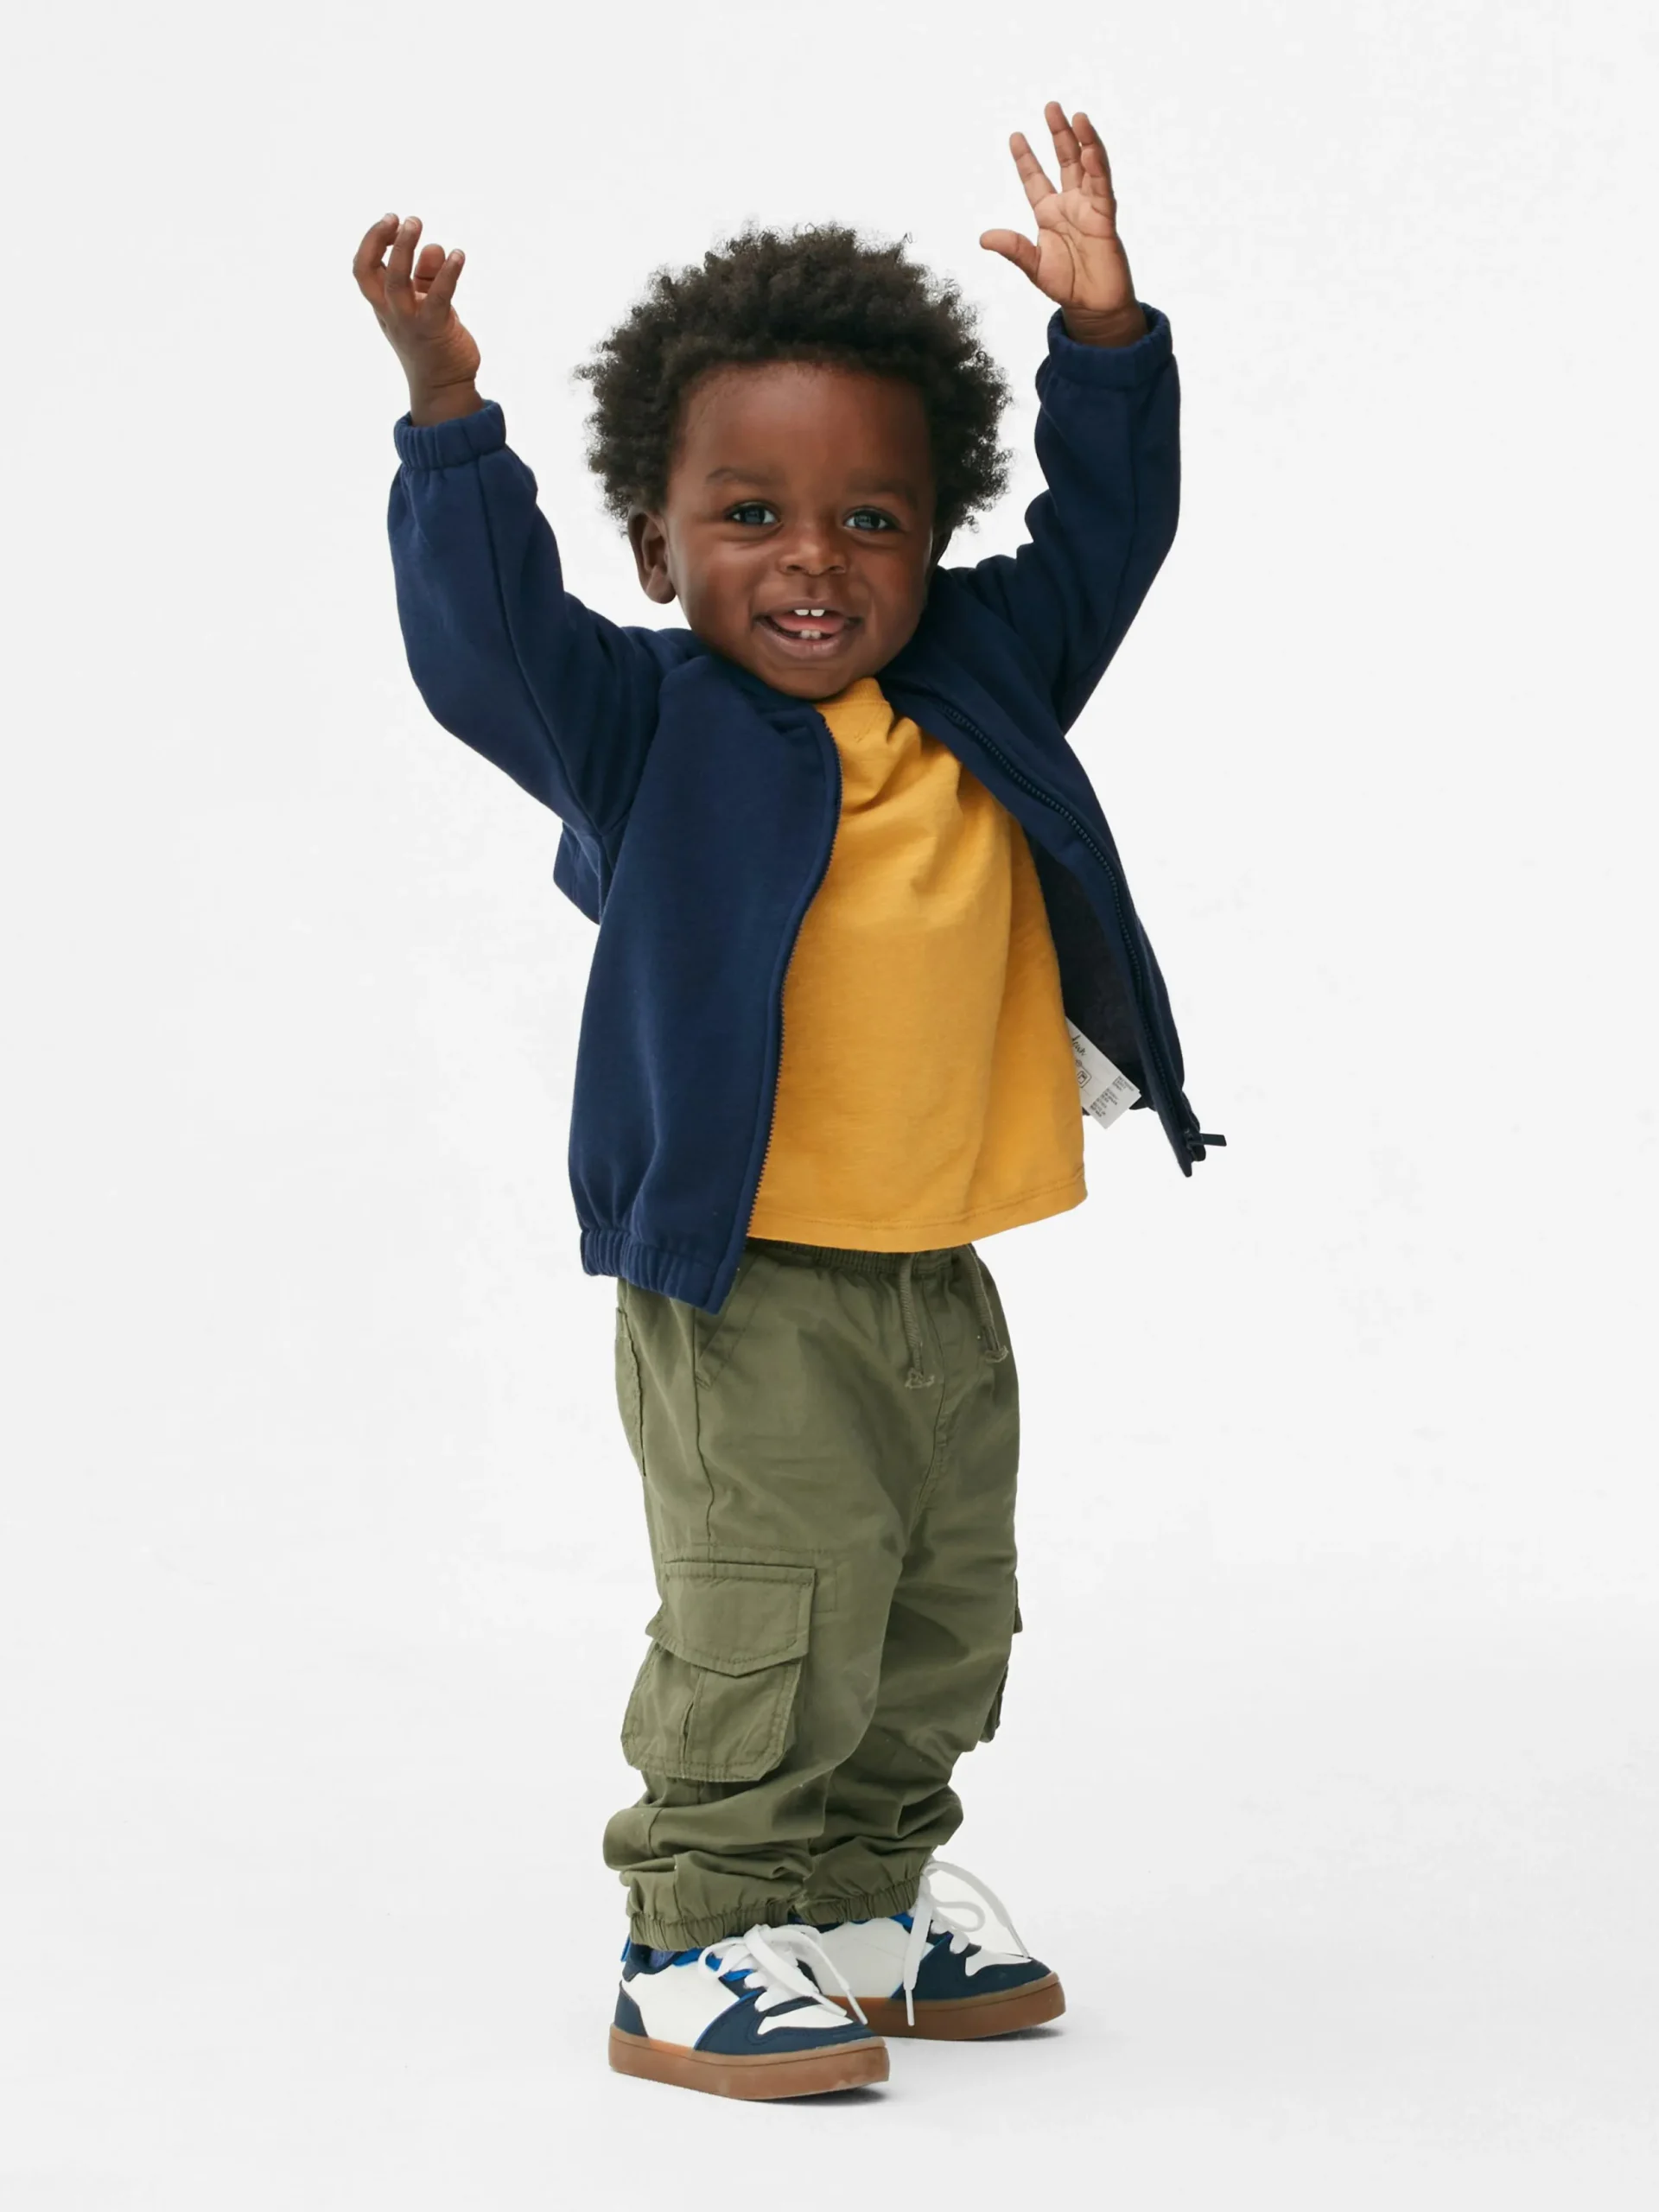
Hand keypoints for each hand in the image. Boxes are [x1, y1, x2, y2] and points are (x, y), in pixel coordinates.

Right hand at [353, 213, 482, 419]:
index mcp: (383, 305)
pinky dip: (448, 273)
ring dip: (404, 249)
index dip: (372, 242)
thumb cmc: (433, 343)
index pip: (364, 269)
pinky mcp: (435, 329)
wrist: (444, 387)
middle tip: (401, 218)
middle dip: (381, 239)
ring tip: (415, 224)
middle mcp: (390, 312)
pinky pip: (438, 296)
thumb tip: (433, 247)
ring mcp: (409, 322)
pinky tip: (458, 255)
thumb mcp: (424, 305)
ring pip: (397, 281)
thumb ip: (427, 276)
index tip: (391, 222)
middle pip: (371, 271)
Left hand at [980, 101, 1146, 346]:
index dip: (1026, 158)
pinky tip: (1090, 148)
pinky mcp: (1105, 218)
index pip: (1035, 179)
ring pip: (1087, 166)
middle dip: (1057, 134)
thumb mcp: (1033, 266)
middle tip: (1051, 107)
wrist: (1092, 307)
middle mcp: (1069, 204)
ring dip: (1082, 141)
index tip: (1015, 136)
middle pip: (1064, 161)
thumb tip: (984, 238)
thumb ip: (1013, 249)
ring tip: (1076, 116)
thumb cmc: (1066, 286)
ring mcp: (1089, 208)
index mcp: (1048, 213)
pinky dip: (1097, 167)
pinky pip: (1102, 187)